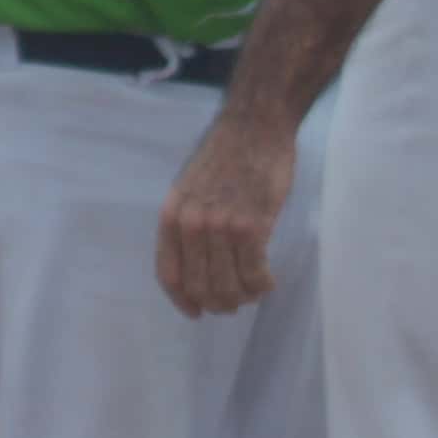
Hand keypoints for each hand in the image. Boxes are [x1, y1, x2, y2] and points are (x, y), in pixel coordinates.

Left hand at [155, 98, 294, 316]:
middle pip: (200, 287)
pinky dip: (262, 284)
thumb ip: (188, 224)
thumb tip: (197, 265)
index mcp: (172, 216)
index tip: (196, 311)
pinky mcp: (252, 226)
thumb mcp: (189, 189)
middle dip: (219, 303)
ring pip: (229, 287)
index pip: (169, 275)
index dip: (183, 300)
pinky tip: (268, 279)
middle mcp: (191, 225)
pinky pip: (254, 273)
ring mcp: (221, 226)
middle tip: (236, 301)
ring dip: (244, 296)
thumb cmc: (226, 156)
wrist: (254, 126)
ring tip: (254, 289)